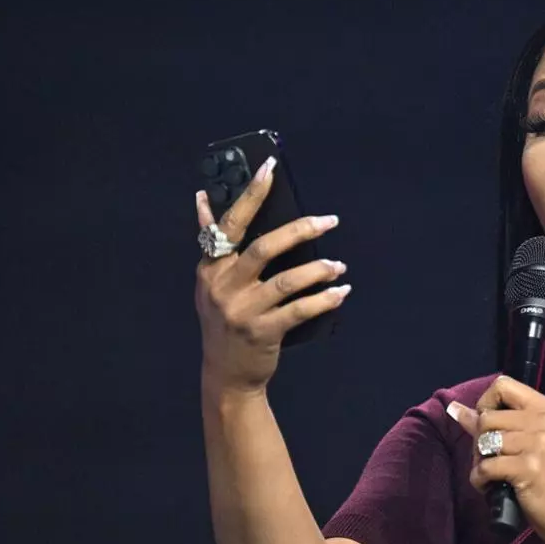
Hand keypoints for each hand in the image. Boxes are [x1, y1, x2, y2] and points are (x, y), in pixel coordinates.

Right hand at [194, 157, 348, 392]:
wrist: (226, 375)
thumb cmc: (226, 321)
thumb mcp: (211, 282)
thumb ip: (213, 243)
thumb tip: (202, 198)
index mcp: (210, 267)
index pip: (231, 223)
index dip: (250, 194)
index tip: (269, 168)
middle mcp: (223, 286)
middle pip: (264, 248)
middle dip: (300, 230)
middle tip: (329, 220)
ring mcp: (242, 311)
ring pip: (286, 281)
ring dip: (318, 269)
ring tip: (337, 265)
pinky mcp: (262, 332)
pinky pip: (300, 310)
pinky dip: (324, 299)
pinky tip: (341, 292)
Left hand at [448, 376, 544, 542]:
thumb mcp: (534, 441)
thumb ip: (498, 422)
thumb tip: (455, 409)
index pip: (503, 385)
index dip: (486, 403)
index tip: (489, 425)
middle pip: (488, 416)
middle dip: (480, 440)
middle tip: (490, 458)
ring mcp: (539, 443)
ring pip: (484, 441)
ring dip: (479, 461)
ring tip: (491, 473)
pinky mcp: (529, 467)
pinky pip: (485, 467)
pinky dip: (480, 480)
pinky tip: (490, 486)